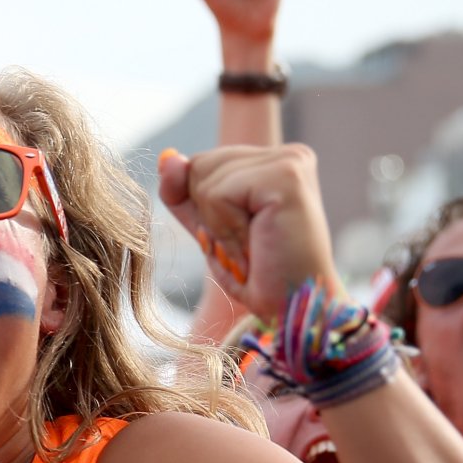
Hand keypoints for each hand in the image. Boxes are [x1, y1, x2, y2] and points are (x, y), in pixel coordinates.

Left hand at [157, 143, 339, 324]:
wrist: (295, 308)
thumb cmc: (260, 276)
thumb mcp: (210, 228)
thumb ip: (184, 192)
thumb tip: (167, 158)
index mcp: (275, 161)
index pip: (203, 164)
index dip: (203, 208)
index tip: (241, 238)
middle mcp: (288, 154)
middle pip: (200, 165)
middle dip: (209, 216)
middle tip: (249, 245)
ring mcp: (290, 161)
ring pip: (205, 180)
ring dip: (219, 228)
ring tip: (254, 248)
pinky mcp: (285, 176)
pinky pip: (218, 195)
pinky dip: (226, 231)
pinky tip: (256, 247)